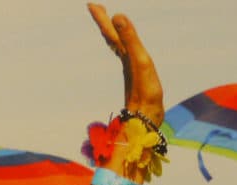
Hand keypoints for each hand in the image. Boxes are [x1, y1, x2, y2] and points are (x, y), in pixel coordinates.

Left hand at [87, 6, 162, 126]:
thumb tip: (116, 16)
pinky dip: (123, 48)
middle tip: (96, 8)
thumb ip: (129, 38)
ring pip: (117, 47)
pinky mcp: (136, 78)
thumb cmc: (144, 93)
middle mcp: (125, 61)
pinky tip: (125, 52)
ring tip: (109, 25)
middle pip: (111, 37)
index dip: (101, 18)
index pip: (110, 32)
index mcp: (125, 55)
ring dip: (112, 34)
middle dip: (104, 22)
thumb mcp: (140, 60)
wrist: (144, 121)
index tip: (91, 4)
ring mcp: (129, 70)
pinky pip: (126, 57)